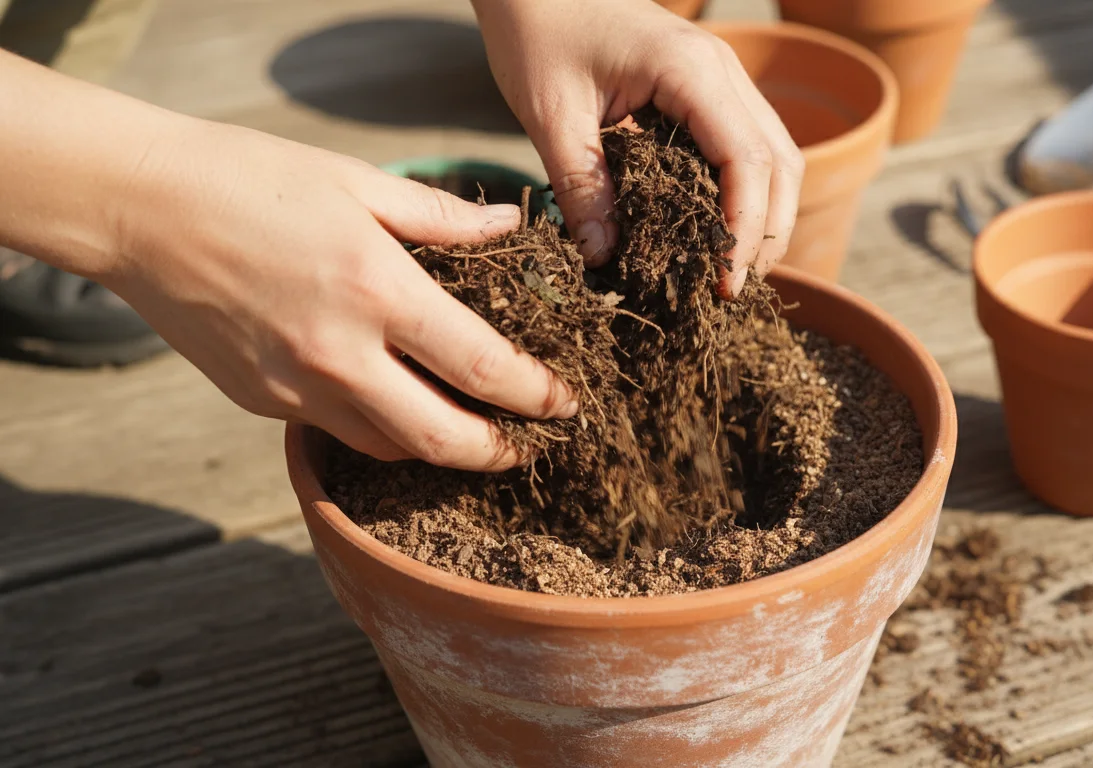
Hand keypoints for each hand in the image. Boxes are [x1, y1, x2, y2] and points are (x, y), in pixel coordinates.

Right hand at [103, 119, 576, 469]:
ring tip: (467, 428)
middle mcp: (339, 355)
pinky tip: (391, 401)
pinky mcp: (262, 401)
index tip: (564, 404)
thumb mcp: (357, 183)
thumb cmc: (249, 180)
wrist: (136, 207)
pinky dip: (376, 427)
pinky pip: (338, 430)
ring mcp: (296, 388)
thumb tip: (510, 228)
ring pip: (390, 447)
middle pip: (442, 440)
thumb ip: (443, 217)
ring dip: (437, 446)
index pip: (483, 369)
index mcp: (377, 291)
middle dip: (497, 452)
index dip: (536, 396)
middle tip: (526, 445)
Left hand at [473, 0, 803, 297]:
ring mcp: (722, 77)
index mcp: (690, 70)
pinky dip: (746, 194)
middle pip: (781, 162)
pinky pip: (747, 146)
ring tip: (731, 272)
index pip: (747, 160)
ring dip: (765, 216)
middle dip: (767, 232)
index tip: (722, 283)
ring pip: (776, 155)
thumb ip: (581, 187)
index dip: (744, 229)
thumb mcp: (549, 114)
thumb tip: (605, 258)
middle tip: (732, 291)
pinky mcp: (708, 90)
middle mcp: (722, 70)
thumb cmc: (537, 32)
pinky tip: (716, 233)